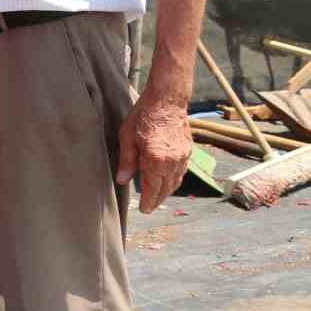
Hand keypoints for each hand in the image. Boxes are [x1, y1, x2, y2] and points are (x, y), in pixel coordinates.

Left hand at [115, 88, 191, 213]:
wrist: (167, 100)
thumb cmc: (143, 115)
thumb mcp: (127, 137)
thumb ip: (126, 161)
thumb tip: (123, 180)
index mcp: (155, 159)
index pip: (152, 188)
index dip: (148, 201)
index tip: (144, 210)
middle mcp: (172, 161)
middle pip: (165, 188)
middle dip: (157, 199)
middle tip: (150, 207)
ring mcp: (182, 157)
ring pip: (176, 182)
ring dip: (167, 191)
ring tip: (157, 197)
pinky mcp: (188, 151)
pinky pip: (181, 172)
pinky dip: (174, 180)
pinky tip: (168, 181)